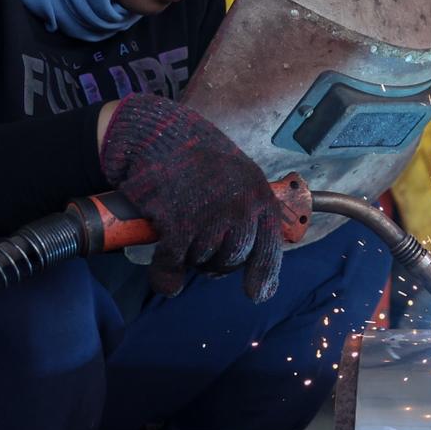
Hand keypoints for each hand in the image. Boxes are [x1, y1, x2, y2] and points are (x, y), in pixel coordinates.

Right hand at [99, 95, 289, 301]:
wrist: (160, 135)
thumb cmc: (200, 160)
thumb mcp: (239, 178)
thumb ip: (250, 213)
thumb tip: (259, 261)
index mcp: (259, 196)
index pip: (269, 246)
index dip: (265, 274)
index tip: (258, 293)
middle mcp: (241, 208)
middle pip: (233, 259)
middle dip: (217, 262)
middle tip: (201, 247)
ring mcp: (210, 216)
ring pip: (203, 261)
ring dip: (190, 257)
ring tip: (181, 232)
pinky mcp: (177, 221)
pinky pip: (174, 263)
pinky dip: (166, 275)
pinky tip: (165, 276)